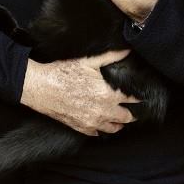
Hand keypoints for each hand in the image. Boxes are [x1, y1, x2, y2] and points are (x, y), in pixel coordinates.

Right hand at [21, 49, 139, 135]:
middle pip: (127, 117)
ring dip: (119, 123)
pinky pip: (98, 133)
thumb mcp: (88, 61)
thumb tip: (126, 51)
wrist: (42, 88)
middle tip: (133, 108)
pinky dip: (102, 129)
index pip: (132, 99)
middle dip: (131, 113)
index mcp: (108, 94)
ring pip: (114, 128)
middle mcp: (103, 111)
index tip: (141, 96)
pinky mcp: (81, 128)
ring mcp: (92, 122)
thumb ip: (110, 57)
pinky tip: (103, 123)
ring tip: (121, 118)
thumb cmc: (63, 73)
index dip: (138, 97)